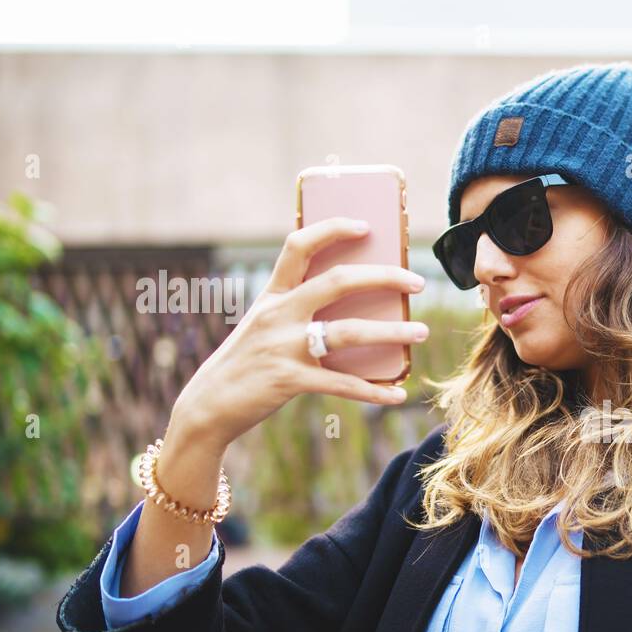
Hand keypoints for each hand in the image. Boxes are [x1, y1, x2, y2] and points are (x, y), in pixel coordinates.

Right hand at [171, 217, 427, 451]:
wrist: (209, 405)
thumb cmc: (247, 362)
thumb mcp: (264, 325)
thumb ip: (298, 312)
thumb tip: (358, 307)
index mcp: (272, 295)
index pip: (299, 245)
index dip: (333, 229)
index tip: (367, 226)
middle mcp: (278, 314)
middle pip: (339, 281)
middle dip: (384, 277)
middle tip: (418, 282)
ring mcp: (284, 346)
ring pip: (350, 332)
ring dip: (392, 332)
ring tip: (422, 332)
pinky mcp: (290, 380)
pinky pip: (343, 384)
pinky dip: (375, 391)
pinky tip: (398, 394)